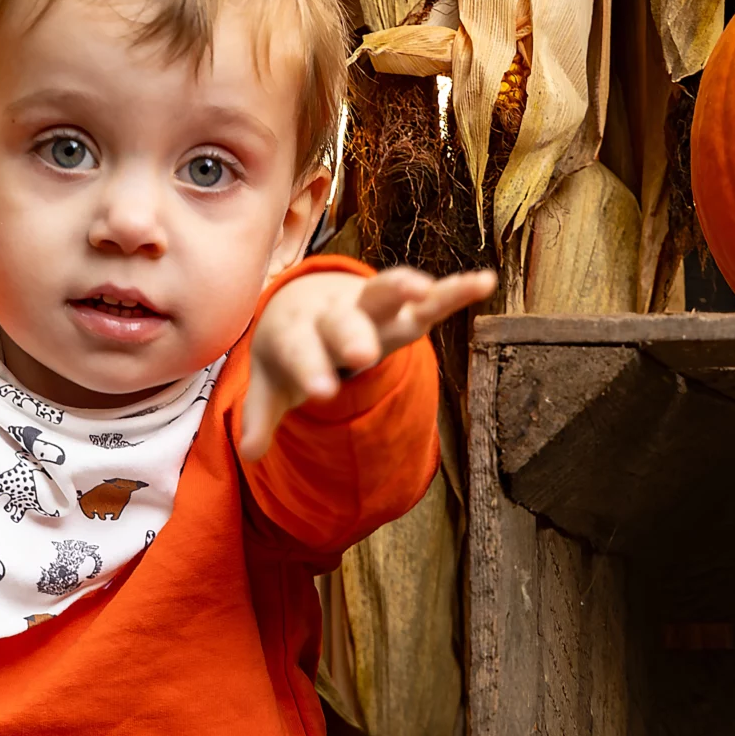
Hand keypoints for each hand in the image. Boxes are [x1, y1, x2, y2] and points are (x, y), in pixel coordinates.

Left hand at [239, 266, 495, 459]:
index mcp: (298, 334)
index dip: (311, 370)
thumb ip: (260, 417)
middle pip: (343, 321)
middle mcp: (333, 315)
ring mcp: (368, 307)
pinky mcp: (401, 307)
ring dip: (401, 288)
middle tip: (360, 354)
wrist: (296, 306)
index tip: (322, 392)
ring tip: (421, 289)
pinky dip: (455, 289)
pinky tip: (486, 281)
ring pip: (384, 292)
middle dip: (352, 335)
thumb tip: (248, 454)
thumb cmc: (287, 353)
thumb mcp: (270, 386)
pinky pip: (430, 297)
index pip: (302, 351)